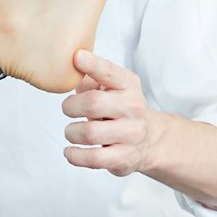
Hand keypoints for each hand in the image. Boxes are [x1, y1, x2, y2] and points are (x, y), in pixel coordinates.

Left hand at [62, 51, 165, 176]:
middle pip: (93, 103)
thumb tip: (73, 72)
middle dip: (71, 106)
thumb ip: (92, 78)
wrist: (149, 141)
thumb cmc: (121, 111)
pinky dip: (75, 156)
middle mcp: (133, 107)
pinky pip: (93, 158)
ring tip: (72, 132)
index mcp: (128, 85)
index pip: (110, 72)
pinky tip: (70, 151)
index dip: (93, 65)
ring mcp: (130, 134)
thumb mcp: (113, 89)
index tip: (77, 57)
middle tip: (68, 109)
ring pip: (90, 133)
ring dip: (71, 132)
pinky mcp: (124, 157)